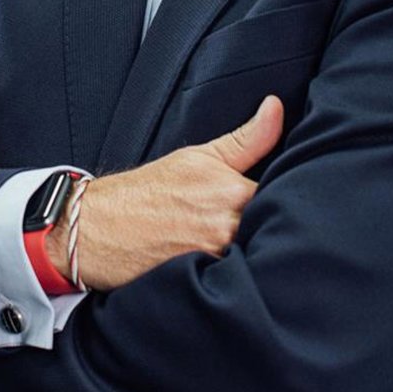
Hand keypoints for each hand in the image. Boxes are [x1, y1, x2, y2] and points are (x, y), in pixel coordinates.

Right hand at [50, 95, 284, 293]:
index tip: (295, 206)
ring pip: (258, 260)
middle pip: (275, 233)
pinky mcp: (200, 283)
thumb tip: (277, 107)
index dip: (294, 205)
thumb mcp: (199, 157)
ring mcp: (213, 257)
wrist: (97, 227)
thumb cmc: (147, 192)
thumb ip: (247, 138)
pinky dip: (239, 281)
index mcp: (233, 191)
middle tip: (288, 238)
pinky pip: (234, 284)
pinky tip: (239, 278)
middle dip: (281, 234)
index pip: (288, 201)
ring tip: (262, 257)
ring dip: (262, 259)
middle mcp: (227, 225)